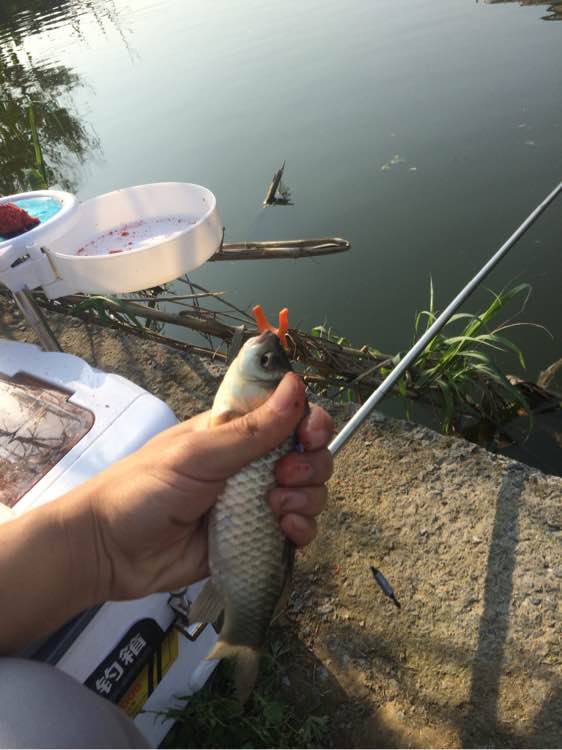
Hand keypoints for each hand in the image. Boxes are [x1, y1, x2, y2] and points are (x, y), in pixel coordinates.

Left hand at [80, 373, 332, 601]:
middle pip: (309, 454)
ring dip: (307, 498)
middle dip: (310, 464)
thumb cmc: (144, 488)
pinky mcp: (256, 539)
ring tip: (276, 508)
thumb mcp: (198, 454)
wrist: (109, 551)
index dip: (310, 422)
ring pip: (309, 492)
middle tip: (283, 477)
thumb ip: (251, 429)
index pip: (290, 415)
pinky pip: (298, 531)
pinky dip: (302, 530)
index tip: (309, 436)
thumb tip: (297, 383)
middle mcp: (252, 464)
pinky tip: (286, 531)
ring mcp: (256, 502)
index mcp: (236, 432)